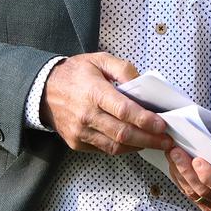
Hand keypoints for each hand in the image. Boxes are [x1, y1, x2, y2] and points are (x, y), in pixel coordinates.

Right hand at [40, 52, 171, 154]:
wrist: (43, 90)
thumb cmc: (74, 73)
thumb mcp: (99, 60)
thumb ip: (123, 69)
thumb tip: (142, 84)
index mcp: (93, 92)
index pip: (124, 110)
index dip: (145, 120)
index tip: (162, 125)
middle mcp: (86, 115)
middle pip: (123, 133)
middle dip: (149, 139)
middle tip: (167, 141)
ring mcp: (80, 132)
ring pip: (115, 146)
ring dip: (139, 147)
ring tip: (156, 143)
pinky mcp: (77, 143)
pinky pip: (104, 150)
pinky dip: (123, 148)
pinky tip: (135, 143)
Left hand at [166, 145, 210, 210]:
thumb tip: (207, 137)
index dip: (208, 176)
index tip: (197, 160)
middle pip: (203, 191)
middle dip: (186, 171)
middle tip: (175, 152)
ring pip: (194, 195)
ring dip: (180, 175)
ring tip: (171, 156)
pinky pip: (192, 197)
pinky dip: (181, 182)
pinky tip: (175, 169)